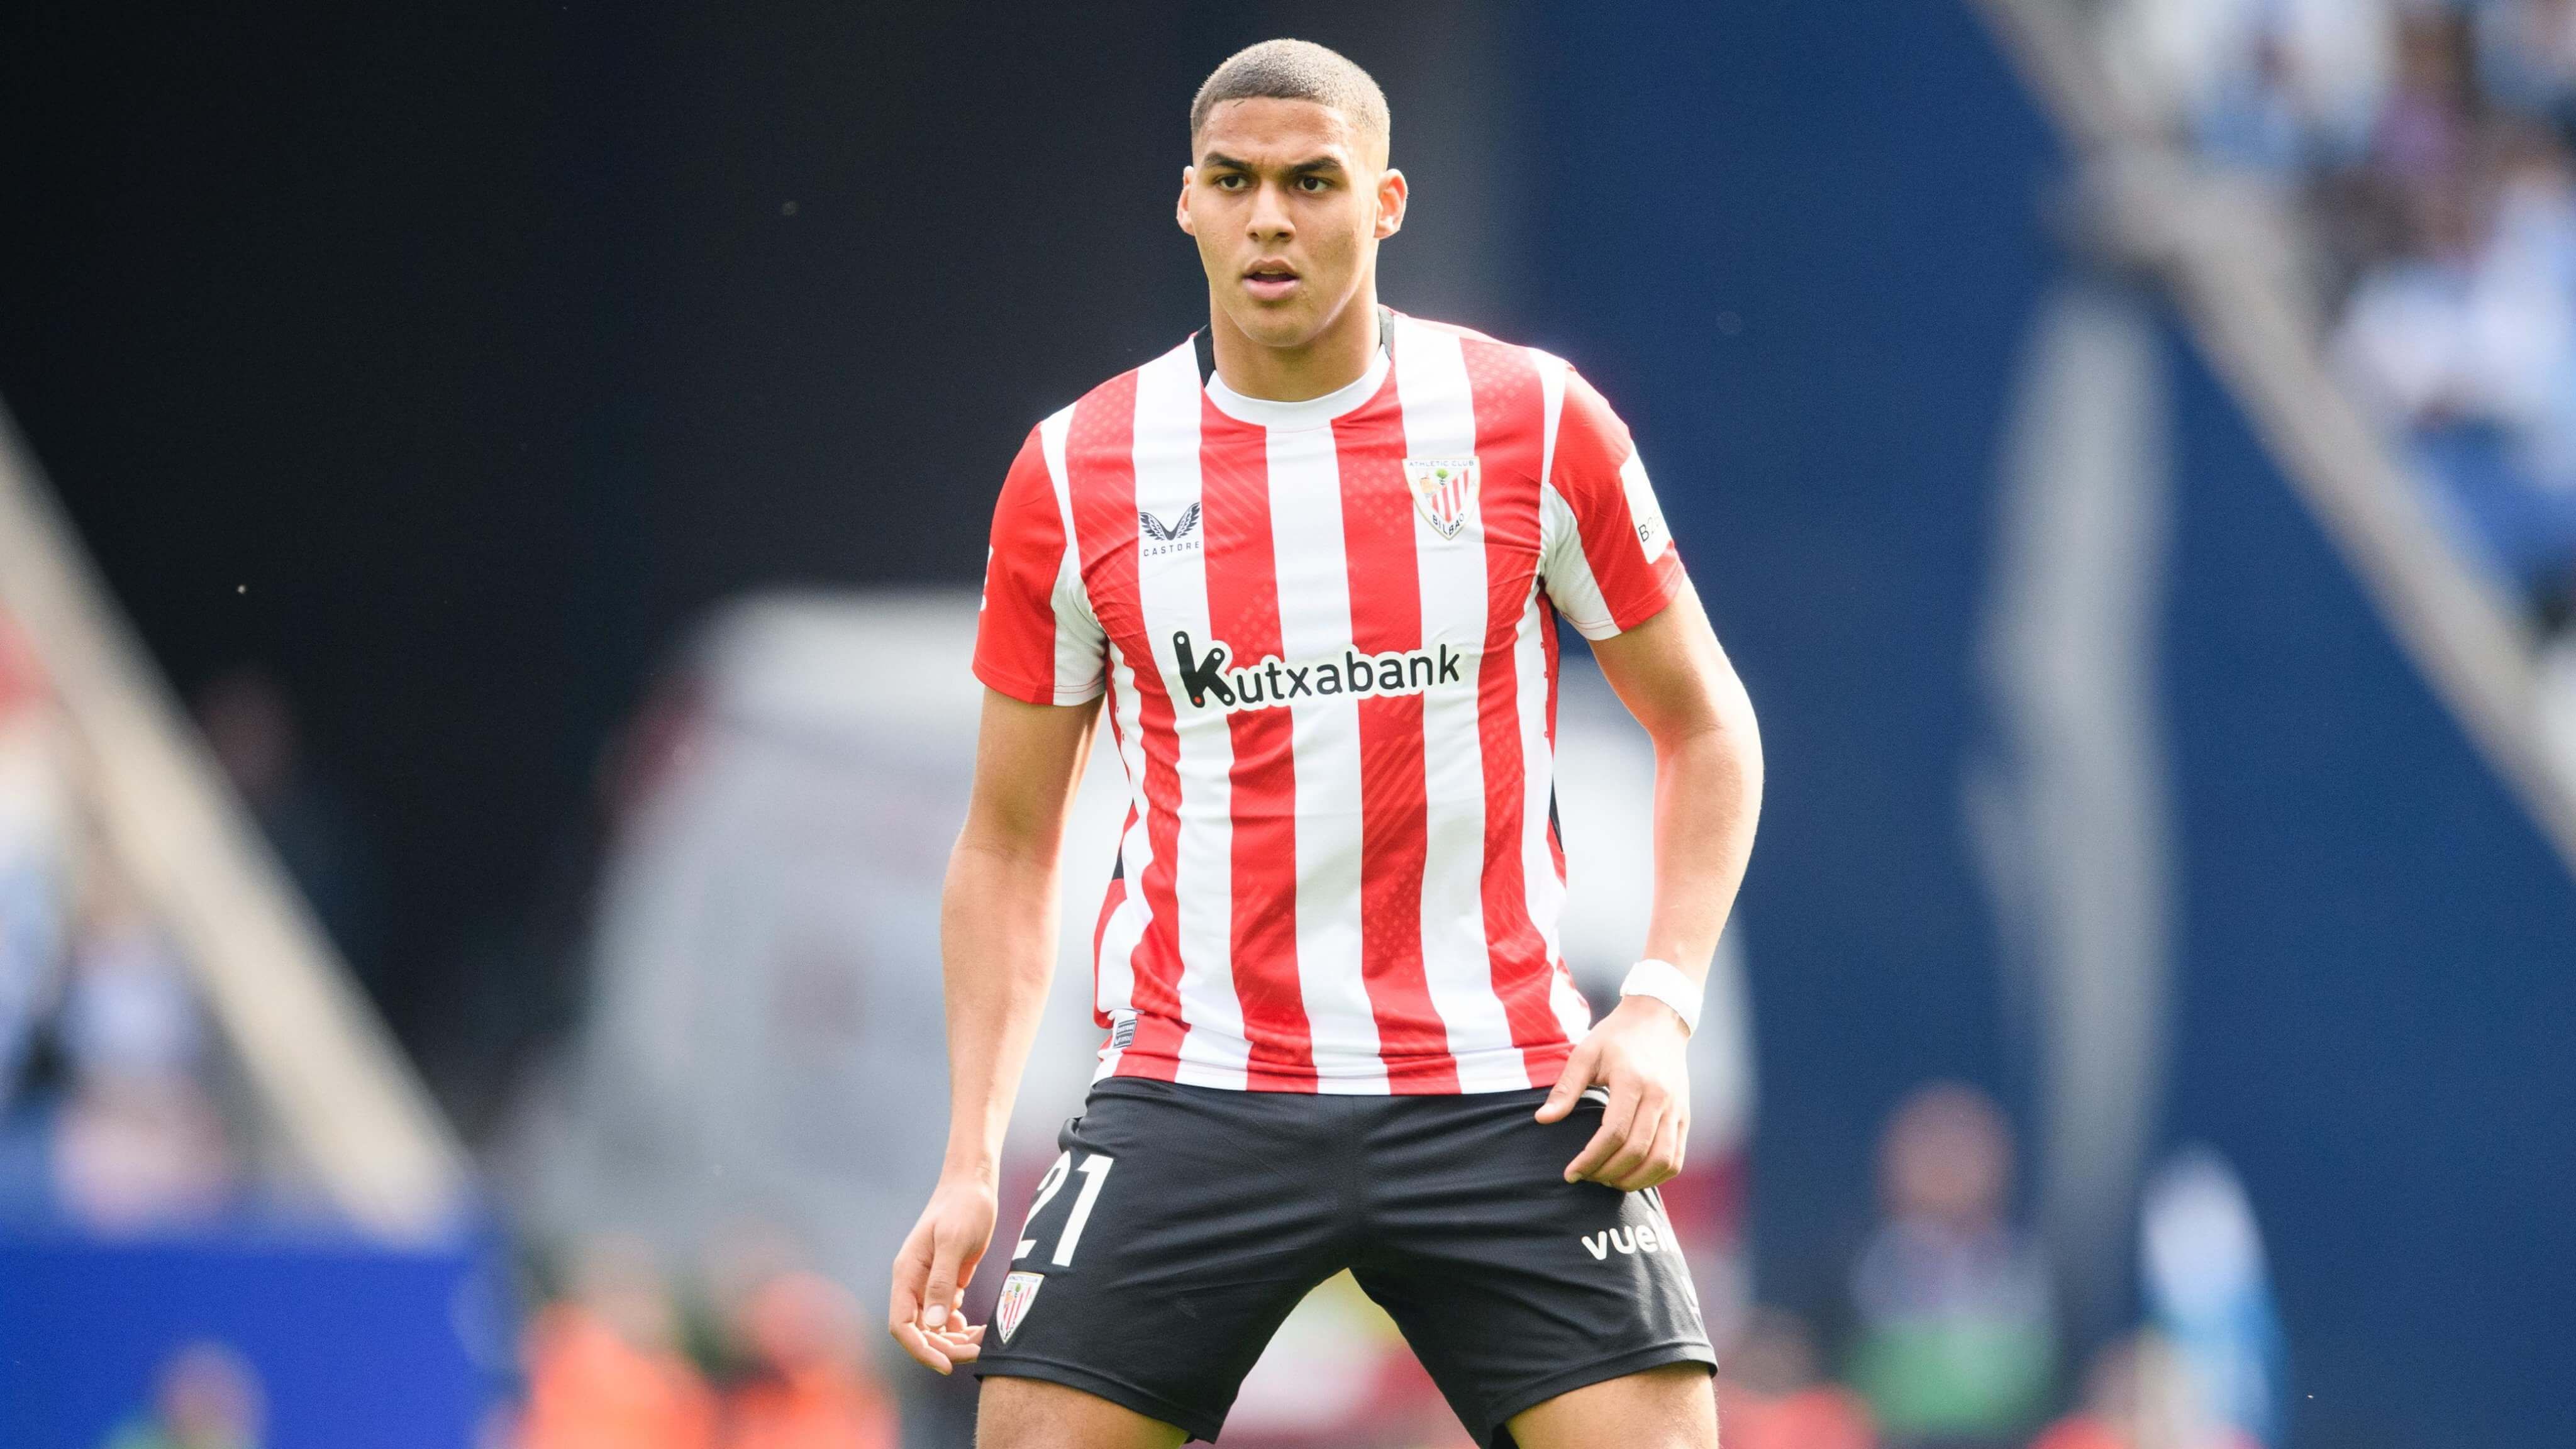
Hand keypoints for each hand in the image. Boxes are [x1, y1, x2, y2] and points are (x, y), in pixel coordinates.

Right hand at [887, 1173, 998, 1372]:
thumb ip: (941, 1282)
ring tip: (983, 1341)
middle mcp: (913, 1283)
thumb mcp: (954, 1241)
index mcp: (907, 1274)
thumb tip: (932, 1323)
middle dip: (945, 1348)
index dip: (920, 1350)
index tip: (946, 1364)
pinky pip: (947, 1316)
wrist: (974, 1185)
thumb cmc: (963, 1207)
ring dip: (955, 1341)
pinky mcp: (946, 1283)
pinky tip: (980, 1329)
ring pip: (934, 1328)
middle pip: (920, 1332)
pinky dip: (960, 1328)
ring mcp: (929, 1284)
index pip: (902, 1326)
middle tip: (977, 1353)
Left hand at [1535, 995, 1692, 1190]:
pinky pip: (1676, 1158)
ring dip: (1634, 1180)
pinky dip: (1656, 1176)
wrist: (1658, 1019)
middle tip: (1586, 1178)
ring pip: (1662, 1161)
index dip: (1591, 1159)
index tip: (1571, 1173)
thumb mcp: (1585, 1053)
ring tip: (1608, 1181)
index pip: (1614, 1133)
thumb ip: (1565, 1088)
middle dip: (1608, 1173)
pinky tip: (1633, 1177)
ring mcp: (1677, 1108)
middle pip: (1637, 1151)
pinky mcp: (1685, 1116)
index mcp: (1633, 1080)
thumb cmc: (1616, 1037)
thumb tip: (1542, 1120)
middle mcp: (1660, 1097)